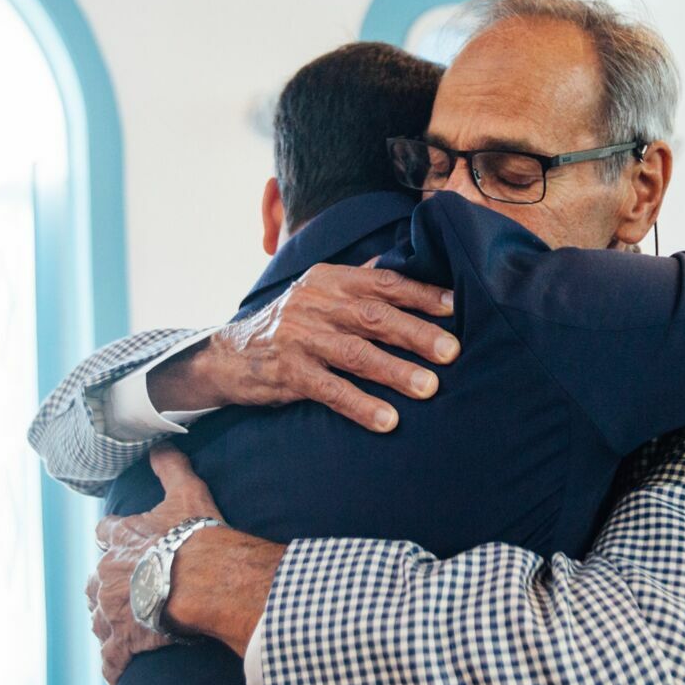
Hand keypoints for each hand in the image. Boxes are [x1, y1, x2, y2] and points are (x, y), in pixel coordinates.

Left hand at [86, 449, 224, 684]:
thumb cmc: (194, 536)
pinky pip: (111, 658)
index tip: (125, 546)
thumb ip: (171, 467)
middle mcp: (107, 576)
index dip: (116, 540)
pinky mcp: (121, 641)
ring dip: (111, 625)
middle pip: (97, 583)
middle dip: (111, 589)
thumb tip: (163, 444)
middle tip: (131, 595)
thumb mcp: (186, 493)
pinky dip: (115, 665)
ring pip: (100, 620)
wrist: (202, 580)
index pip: (107, 535)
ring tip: (127, 632)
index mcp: (120, 540)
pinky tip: (121, 671)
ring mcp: (111, 611)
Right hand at [191, 262, 458, 431]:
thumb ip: (360, 283)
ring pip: (356, 353)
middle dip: (417, 334)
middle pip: (375, 316)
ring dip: (396, 371)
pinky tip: (387, 420)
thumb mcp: (319, 293)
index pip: (383, 282)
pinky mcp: (287, 373)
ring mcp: (300, 338)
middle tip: (453, 351)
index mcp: (329, 279)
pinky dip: (361, 405)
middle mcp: (315, 303)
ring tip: (430, 388)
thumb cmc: (290, 324)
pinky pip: (330, 390)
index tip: (455, 307)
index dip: (421, 294)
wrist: (228, 354)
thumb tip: (409, 264)